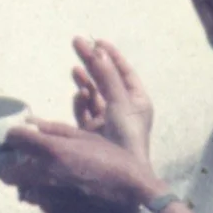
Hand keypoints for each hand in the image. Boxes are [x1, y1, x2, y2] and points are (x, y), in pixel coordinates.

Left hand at [1, 118, 159, 212]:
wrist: (133, 203)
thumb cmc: (115, 165)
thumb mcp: (89, 139)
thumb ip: (55, 130)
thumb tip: (30, 122)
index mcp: (52, 151)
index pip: (14, 138)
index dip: (16, 136)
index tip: (22, 138)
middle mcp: (43, 176)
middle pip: (8, 173)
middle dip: (15, 167)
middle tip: (32, 163)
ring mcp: (46, 198)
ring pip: (23, 191)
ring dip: (30, 185)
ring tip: (52, 180)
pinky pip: (40, 203)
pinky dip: (46, 197)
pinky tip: (67, 194)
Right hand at [68, 37, 152, 163]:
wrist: (122, 171)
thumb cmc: (128, 135)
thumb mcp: (121, 101)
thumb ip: (108, 76)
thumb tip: (98, 51)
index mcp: (137, 100)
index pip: (124, 71)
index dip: (112, 55)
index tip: (97, 41)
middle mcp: (123, 108)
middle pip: (105, 79)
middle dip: (92, 62)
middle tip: (76, 43)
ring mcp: (107, 120)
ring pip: (94, 94)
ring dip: (84, 81)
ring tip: (75, 69)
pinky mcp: (93, 131)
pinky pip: (85, 111)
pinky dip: (81, 102)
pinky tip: (78, 94)